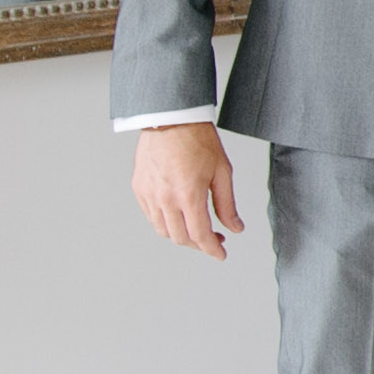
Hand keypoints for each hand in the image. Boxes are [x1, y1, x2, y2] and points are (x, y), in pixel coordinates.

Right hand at [134, 123, 241, 259]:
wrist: (170, 118)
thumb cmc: (198, 140)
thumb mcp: (222, 172)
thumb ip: (227, 204)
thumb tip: (235, 228)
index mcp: (188, 195)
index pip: (200, 236)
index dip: (212, 250)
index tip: (221, 255)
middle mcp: (165, 199)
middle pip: (181, 238)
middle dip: (200, 244)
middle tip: (215, 239)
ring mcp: (148, 194)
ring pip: (163, 230)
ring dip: (181, 236)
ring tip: (198, 228)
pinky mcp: (138, 188)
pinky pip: (150, 216)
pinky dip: (165, 223)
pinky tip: (179, 216)